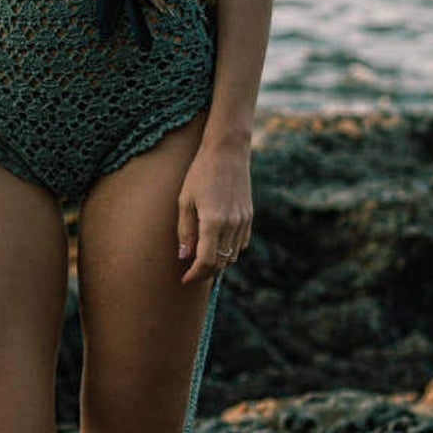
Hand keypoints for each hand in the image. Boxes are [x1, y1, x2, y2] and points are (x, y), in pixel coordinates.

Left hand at [177, 142, 251, 284]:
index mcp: (213, 221)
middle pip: (220, 262)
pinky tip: (217, 246)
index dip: (195, 274)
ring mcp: (243, 221)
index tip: (184, 279)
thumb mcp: (185, 201)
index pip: (206, 260)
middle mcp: (232, 224)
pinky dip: (229, 250)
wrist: (227, 152)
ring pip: (232, 255)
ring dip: (217, 262)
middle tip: (190, 274)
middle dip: (205, 272)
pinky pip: (241, 243)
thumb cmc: (200, 174)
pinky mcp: (249, 216)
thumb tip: (184, 257)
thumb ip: (185, 231)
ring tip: (202, 261)